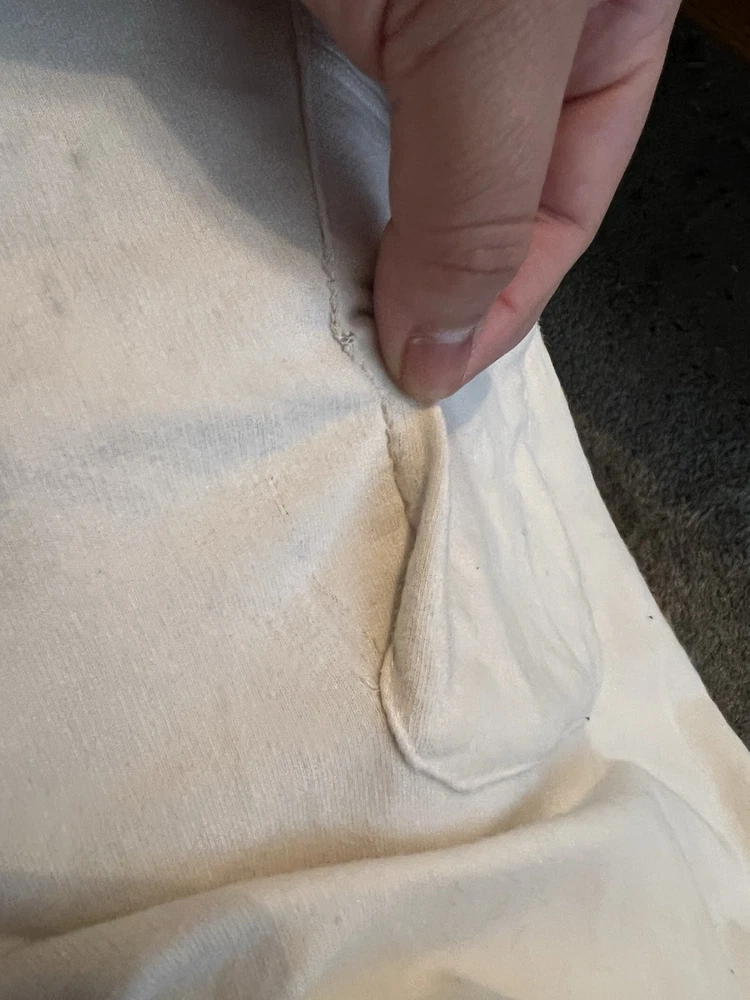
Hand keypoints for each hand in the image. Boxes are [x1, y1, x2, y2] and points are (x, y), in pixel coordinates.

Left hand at [302, 0, 679, 401]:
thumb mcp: (493, 29)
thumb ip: (480, 189)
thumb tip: (443, 344)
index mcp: (608, 34)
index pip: (563, 212)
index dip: (497, 308)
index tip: (427, 372)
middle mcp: (516, 44)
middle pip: (481, 205)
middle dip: (428, 283)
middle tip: (370, 353)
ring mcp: (414, 28)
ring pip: (393, 170)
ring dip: (353, 240)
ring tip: (318, 307)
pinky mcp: (330, 17)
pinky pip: (307, 122)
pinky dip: (288, 181)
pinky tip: (271, 225)